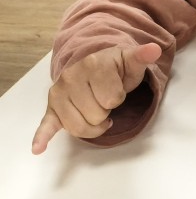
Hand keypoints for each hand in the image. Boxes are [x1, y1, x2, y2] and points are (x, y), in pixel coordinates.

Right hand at [32, 43, 161, 154]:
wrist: (94, 63)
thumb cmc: (116, 67)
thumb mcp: (131, 61)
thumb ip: (143, 56)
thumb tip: (154, 50)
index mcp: (93, 64)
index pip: (112, 99)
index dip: (119, 97)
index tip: (117, 88)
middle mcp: (71, 77)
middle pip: (95, 115)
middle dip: (106, 111)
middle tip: (106, 99)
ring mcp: (59, 93)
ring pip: (78, 127)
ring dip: (92, 125)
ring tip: (96, 110)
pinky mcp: (51, 107)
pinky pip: (46, 124)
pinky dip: (42, 137)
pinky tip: (38, 148)